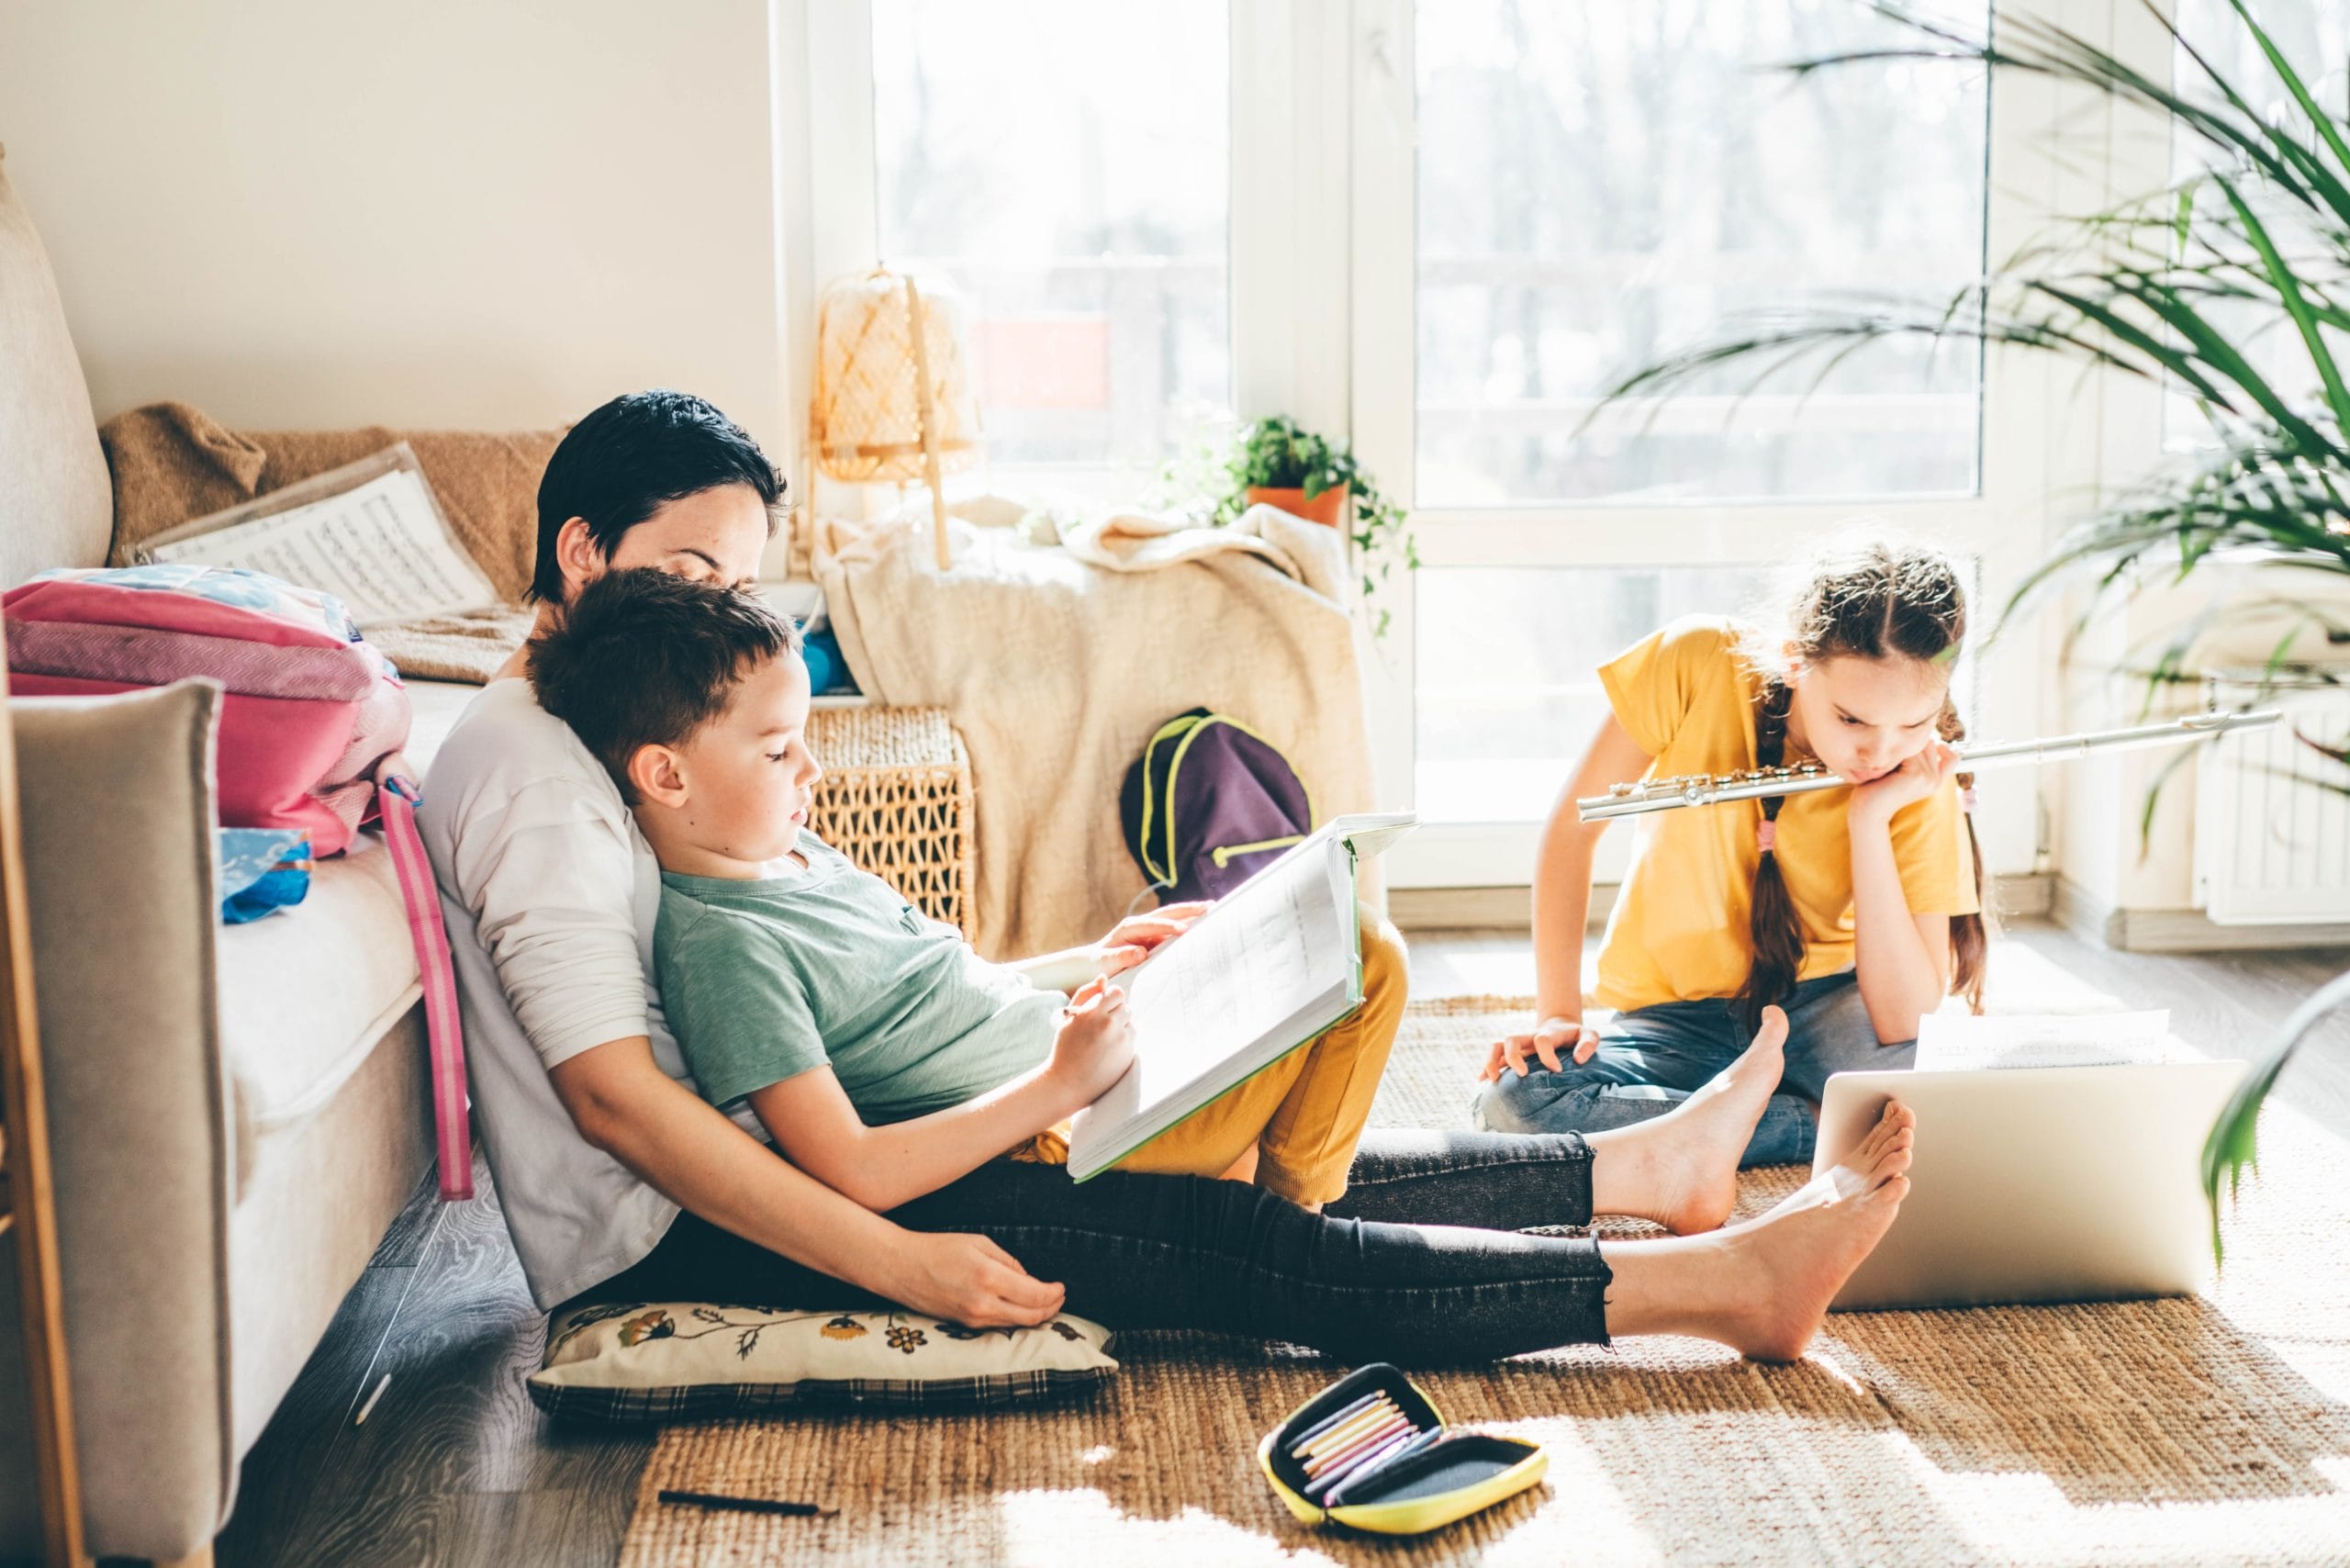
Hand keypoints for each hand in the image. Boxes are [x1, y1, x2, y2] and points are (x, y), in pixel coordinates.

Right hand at [884, 1230, 1065, 1327]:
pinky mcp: (965, 1326)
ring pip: (1016, 1324)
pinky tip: (1022, 1309)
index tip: (1062, 1287)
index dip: (1054, 1294)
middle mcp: (983, 1304)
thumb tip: (1028, 1279)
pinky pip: (999, 1326)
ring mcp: (973, 1319)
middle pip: (1031, 1317)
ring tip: (1046, 1304)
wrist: (900, 1268)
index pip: (1035, 1295)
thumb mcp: (979, 1243)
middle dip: (1051, 1308)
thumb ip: (1008, 1262)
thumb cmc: (938, 1248)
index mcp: (989, 1278)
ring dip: (1036, 1316)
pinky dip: (1016, 1319)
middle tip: (1060, 1297)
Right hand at [1047, 976, 1136, 1101]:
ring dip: (1121, 1027)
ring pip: (1130, 1022)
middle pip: (1126, 1006)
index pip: (1117, 993)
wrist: (1067, 1082)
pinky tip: (1108, 1051)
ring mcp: (1120, 1039)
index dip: (1111, 999)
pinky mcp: (1128, 1053)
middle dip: (1116, 1013)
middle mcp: (1108, 1023)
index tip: (1104, 1008)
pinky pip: (1132, 1038)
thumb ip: (1086, 993)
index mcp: (1092, 1012)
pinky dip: (1123, 1041)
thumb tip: (1103, 979)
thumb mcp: (1069, 1017)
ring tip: (1104, 1040)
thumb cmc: (1065, 1048)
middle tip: (1102, 1027)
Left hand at [1097, 900, 1213, 978]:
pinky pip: (1174, 929)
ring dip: (1192, 913)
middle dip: (1188, 910)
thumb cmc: (1099, 964)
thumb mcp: (1106, 963)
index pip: (1152, 925)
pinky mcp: (1155, 936)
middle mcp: (1141, 924)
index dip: (1168, 927)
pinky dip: (1189, 924)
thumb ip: (1121, 957)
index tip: (1184, 930)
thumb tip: (1141, 952)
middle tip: (1209, 907)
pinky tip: (1203, 922)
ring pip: (1173, 917)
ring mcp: (1149, 929)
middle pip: (1167, 913)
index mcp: (1129, 928)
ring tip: (1212, 908)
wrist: (1094, 963)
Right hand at [1479, 1015, 1600, 1080]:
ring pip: (1496, 1047)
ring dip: (1492, 1062)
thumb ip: (1588, 1044)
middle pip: (1511, 1039)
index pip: (1542, 1040)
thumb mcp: (1589, 1035)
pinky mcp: (1511, 1054)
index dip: (1547, 1056)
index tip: (1557, 1070)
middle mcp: (1528, 1037)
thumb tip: (1578, 1060)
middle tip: (1522, 1075)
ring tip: (1494, 1080)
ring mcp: (1518, 1045)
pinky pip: (1494, 1058)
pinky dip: (1485, 1068)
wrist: (1558, 1027)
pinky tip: (1482, 1082)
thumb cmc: (1575, 1036)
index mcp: (1547, 1033)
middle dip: (1513, 1057)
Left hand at [1848, 739, 1958, 827]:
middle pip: (1930, 744)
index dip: (1940, 747)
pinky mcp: (1916, 775)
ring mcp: (1927, 778)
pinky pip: (1909, 750)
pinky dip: (1895, 752)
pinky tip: (1883, 765)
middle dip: (1910, 745)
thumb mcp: (1903, 772)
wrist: (1867, 811)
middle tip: (1890, 760)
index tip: (1919, 747)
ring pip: (1920, 745)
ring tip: (1886, 764)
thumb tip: (1927, 737)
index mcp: (1936, 782)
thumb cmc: (1879, 789)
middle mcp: (1935, 781)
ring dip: (1900, 748)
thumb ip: (1918, 759)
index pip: (1952, 758)